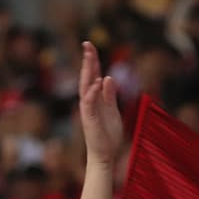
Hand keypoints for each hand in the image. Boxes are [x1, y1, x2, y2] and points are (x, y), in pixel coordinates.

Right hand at [78, 41, 123, 166]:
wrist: (105, 155)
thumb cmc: (108, 135)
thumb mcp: (113, 111)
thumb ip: (110, 95)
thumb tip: (108, 77)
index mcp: (96, 99)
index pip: (92, 76)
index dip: (92, 61)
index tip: (90, 46)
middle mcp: (89, 102)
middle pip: (86, 77)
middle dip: (87, 60)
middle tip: (87, 44)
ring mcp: (88, 110)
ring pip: (85, 87)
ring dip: (87, 72)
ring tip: (90, 57)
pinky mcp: (89, 119)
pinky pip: (89, 103)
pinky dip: (92, 92)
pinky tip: (96, 82)